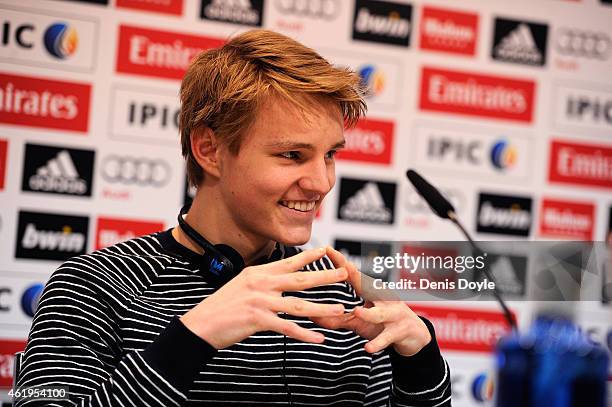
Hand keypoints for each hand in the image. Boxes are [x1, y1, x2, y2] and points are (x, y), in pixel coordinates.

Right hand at [180, 247, 347, 348]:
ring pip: (298, 304)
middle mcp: (261, 283)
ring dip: (322, 307)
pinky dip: (304, 334)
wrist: (200, 323)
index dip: (309, 257)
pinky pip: (287, 327)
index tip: (327, 250)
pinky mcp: (258, 320)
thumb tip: (276, 277)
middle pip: (300, 279)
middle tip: (344, 273)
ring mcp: (260, 301)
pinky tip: (318, 339)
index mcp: (258, 273)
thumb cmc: (221, 306)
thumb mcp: (241, 284)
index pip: (288, 262)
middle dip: (325, 276)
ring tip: (340, 308)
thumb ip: (260, 281)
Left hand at [311, 247, 431, 355]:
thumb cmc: (384, 323)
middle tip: (343, 267)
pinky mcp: (400, 331)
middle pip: (369, 286)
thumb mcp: (359, 321)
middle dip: (356, 276)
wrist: (415, 337)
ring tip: (357, 311)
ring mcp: (393, 314)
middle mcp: (383, 299)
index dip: (342, 263)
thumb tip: (312, 316)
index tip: (328, 250)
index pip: (355, 275)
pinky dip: (378, 343)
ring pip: (380, 313)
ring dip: (369, 312)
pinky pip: (387, 337)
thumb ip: (337, 318)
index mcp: (373, 293)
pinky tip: (368, 348)